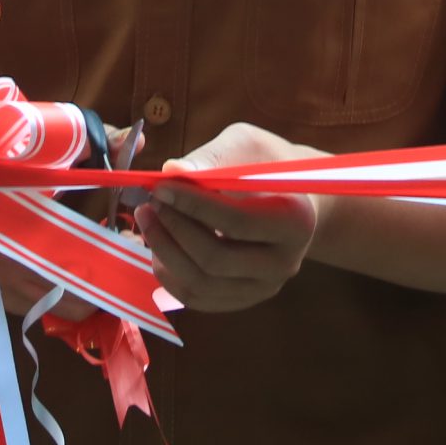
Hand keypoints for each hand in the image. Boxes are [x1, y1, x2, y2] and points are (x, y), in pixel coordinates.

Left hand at [137, 123, 320, 313]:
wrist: (290, 196)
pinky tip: (159, 247)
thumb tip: (171, 170)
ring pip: (202, 285)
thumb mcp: (245, 146)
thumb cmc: (265, 164)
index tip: (160, 187)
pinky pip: (198, 298)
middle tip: (149, 205)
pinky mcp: (243, 299)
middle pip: (217, 260)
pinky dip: (170, 275)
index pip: (236, 221)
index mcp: (296, 221)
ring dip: (165, 253)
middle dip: (174, 230)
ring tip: (149, 222)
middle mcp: (285, 263)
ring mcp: (264, 287)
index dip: (192, 205)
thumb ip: (211, 159)